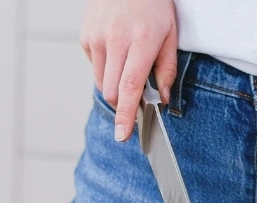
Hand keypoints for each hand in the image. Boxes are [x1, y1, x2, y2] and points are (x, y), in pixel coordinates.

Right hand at [81, 0, 178, 141]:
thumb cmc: (153, 5)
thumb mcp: (170, 33)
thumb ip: (167, 69)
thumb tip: (162, 99)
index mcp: (142, 40)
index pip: (130, 86)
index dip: (126, 114)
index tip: (122, 135)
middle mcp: (116, 39)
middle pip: (112, 91)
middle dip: (122, 101)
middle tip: (135, 93)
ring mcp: (97, 37)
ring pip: (101, 82)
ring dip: (113, 83)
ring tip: (126, 60)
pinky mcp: (85, 36)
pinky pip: (94, 66)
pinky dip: (105, 66)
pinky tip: (115, 47)